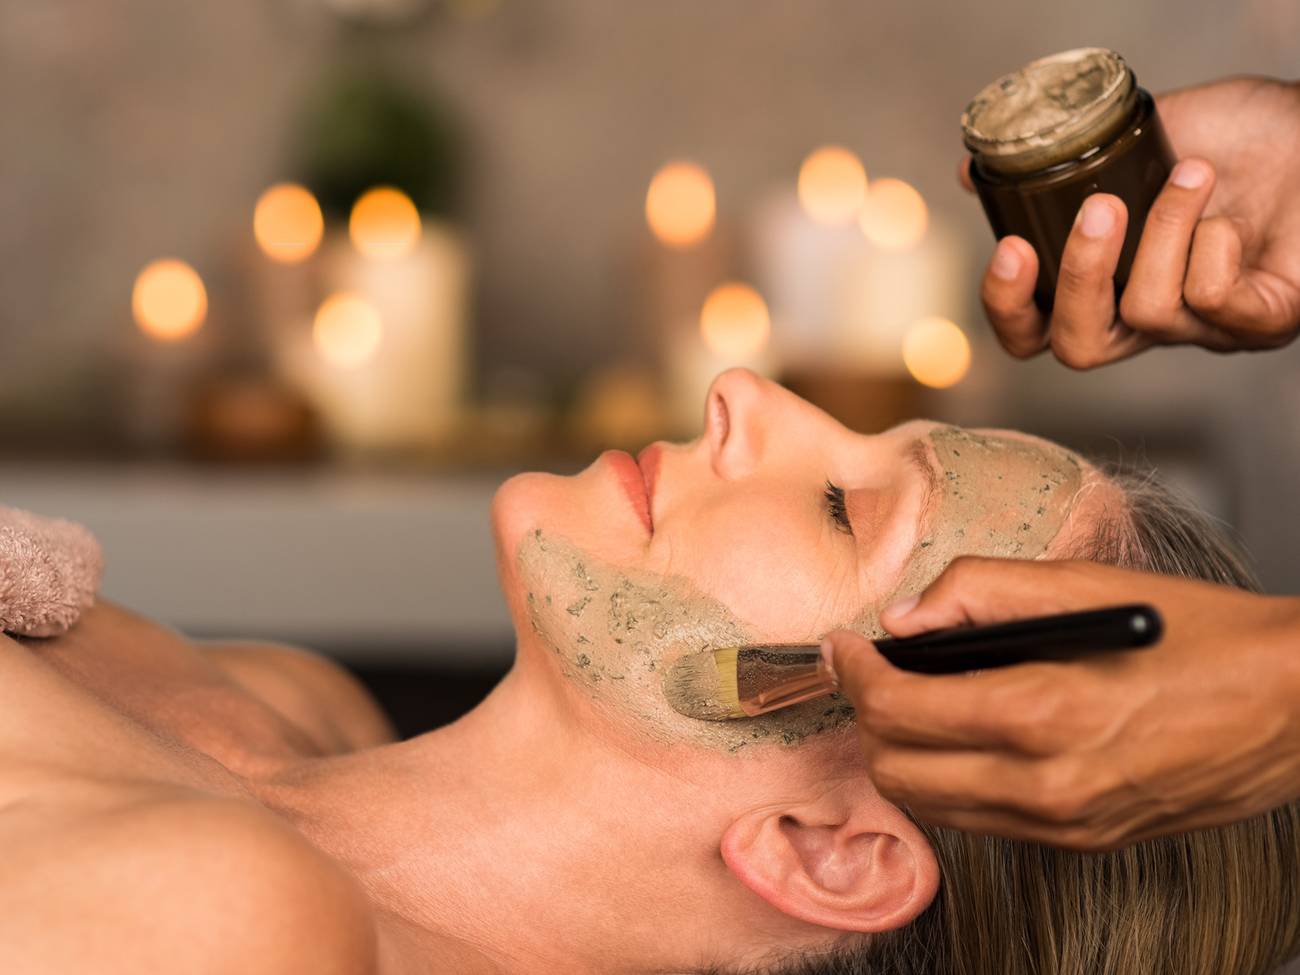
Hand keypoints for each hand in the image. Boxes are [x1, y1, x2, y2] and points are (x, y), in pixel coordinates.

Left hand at [824, 558, 1299, 849]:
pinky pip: (978, 820)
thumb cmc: (1198, 638)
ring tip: (911, 699)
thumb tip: (903, 616)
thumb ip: (980, 589)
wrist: (1292, 708)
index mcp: (1045, 714)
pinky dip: (948, 779)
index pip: (897, 710)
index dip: (853, 673)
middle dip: (868, 716)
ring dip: (902, 752)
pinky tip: (963, 733)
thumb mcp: (1086, 584)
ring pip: (929, 805)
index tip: (844, 647)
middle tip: (871, 670)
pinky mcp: (1080, 841)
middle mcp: (1046, 786)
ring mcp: (1063, 825)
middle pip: (896, 771)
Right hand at [965, 77, 1299, 367]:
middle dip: (1079, 279)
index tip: (1011, 248)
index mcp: (1107, 288)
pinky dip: (1211, 245)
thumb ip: (1060, 162)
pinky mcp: (1263, 319)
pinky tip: (1227, 214)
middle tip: (1099, 211)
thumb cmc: (1237, 139)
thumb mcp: (1132, 141)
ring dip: (1163, 230)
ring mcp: (1206, 327)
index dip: (1008, 306)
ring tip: (1193, 174)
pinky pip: (1212, 299)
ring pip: (1149, 313)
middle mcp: (1149, 320)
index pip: (1033, 333)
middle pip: (1079, 349)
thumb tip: (969, 175)